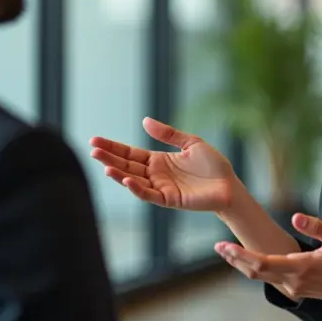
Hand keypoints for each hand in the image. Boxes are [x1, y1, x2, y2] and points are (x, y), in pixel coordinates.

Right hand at [89, 117, 237, 211]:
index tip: (95, 140)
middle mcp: (155, 174)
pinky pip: (149, 194)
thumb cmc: (212, 164)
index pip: (129, 153)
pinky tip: (126, 180)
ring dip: (118, 174)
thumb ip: (168, 134)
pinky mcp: (169, 199)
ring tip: (104, 165)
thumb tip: (144, 121)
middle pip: (127, 165)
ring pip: (134, 180)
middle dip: (109, 158)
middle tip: (93, 149)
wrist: (228, 184)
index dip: (113, 147)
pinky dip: (137, 188)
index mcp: (158, 160)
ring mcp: (160, 187)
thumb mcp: (190, 142)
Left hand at [215, 213, 321, 310]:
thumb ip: (316, 227)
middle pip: (255, 272)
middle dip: (235, 259)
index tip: (225, 245)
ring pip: (261, 278)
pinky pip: (270, 280)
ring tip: (229, 252)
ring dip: (243, 265)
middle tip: (219, 247)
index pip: (261, 262)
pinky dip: (256, 270)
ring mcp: (293, 288)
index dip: (240, 254)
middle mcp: (293, 281)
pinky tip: (250, 261)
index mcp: (300, 266)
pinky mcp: (296, 289)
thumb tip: (296, 217)